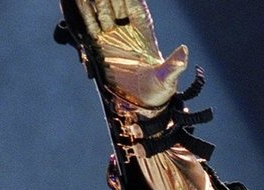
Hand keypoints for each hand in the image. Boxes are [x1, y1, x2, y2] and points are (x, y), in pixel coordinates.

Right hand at [72, 0, 187, 107]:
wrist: (140, 105)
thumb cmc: (158, 92)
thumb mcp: (167, 78)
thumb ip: (174, 65)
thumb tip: (184, 51)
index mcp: (144, 33)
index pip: (134, 7)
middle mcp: (127, 32)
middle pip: (115, 6)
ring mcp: (112, 38)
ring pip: (101, 12)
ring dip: (95, 2)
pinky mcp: (99, 47)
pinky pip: (90, 27)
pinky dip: (84, 15)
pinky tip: (79, 3)